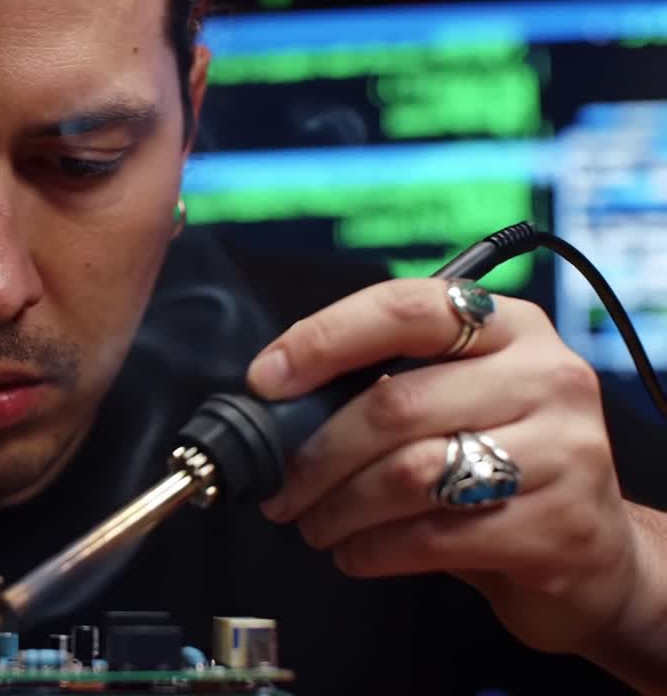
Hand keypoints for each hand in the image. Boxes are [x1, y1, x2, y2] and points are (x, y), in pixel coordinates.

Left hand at [246, 278, 638, 655]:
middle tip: (280, 487)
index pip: (405, 308)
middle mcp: (546, 377)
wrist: (594, 551)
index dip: (324, 339)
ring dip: (339, 508)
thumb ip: (386, 385)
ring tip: (314, 524)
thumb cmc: (500, 464)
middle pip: (395, 405)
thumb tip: (278, 399)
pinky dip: (374, 549)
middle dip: (316, 454)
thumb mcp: (456, 402)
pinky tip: (355, 553)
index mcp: (510, 327)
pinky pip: (434, 537)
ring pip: (410, 474)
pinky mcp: (559, 526)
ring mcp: (564, 451)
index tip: (266, 380)